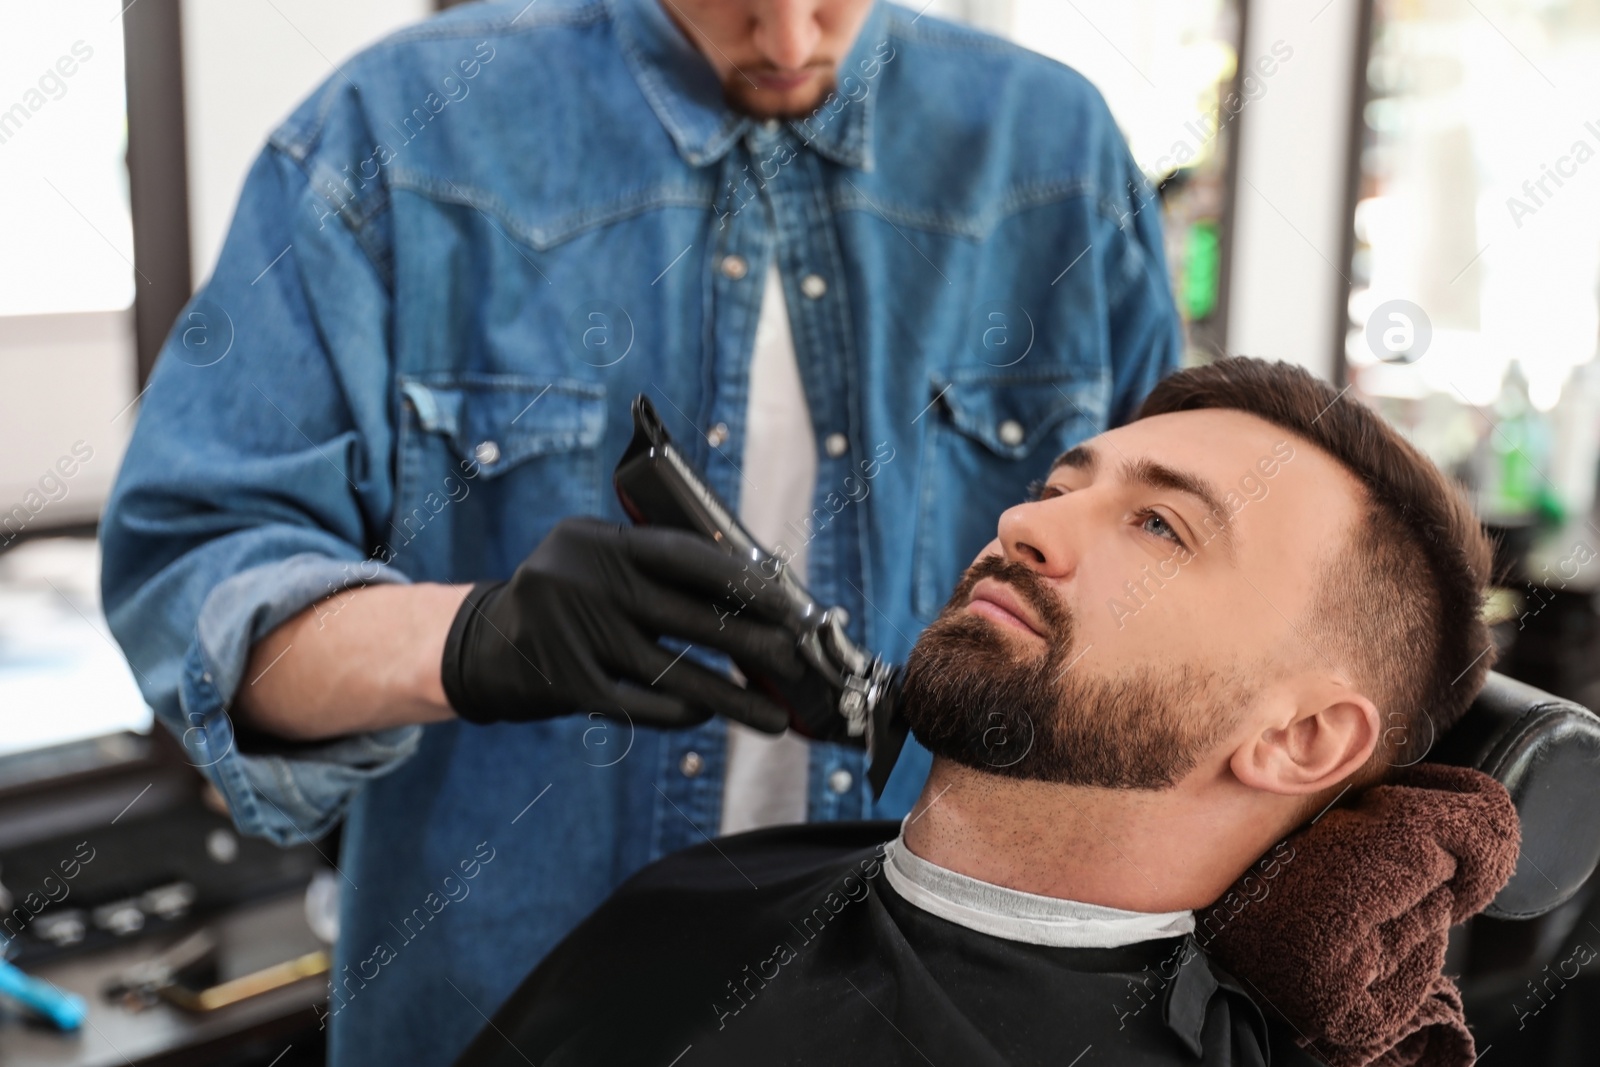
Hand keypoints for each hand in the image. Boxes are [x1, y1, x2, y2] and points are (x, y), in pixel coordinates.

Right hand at [440, 517, 803, 729]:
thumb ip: (654, 568)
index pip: (684, 555)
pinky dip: (682, 709)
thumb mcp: (597, 560)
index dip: (741, 580)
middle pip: (687, 616)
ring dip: (731, 696)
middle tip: (796, 661)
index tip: (788, 602)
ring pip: (672, 670)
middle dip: (752, 643)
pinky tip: (710, 712)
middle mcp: (584, 581)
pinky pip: (641, 704)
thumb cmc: (566, 600)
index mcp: (599, 540)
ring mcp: (573, 634)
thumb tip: (753, 593)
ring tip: (774, 717)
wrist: (483, 644)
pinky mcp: (567, 683)